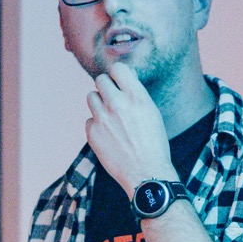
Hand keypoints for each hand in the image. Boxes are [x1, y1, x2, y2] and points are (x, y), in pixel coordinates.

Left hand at [86, 62, 176, 196]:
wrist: (146, 173)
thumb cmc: (154, 145)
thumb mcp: (152, 114)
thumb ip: (135, 96)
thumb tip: (122, 84)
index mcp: (136, 96)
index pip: (117, 69)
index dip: (117, 75)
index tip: (119, 82)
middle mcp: (117, 103)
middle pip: (100, 80)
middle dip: (106, 88)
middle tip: (112, 99)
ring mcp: (102, 118)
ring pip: (91, 97)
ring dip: (99, 104)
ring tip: (110, 118)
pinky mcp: (92, 132)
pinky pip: (89, 120)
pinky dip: (96, 126)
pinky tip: (109, 136)